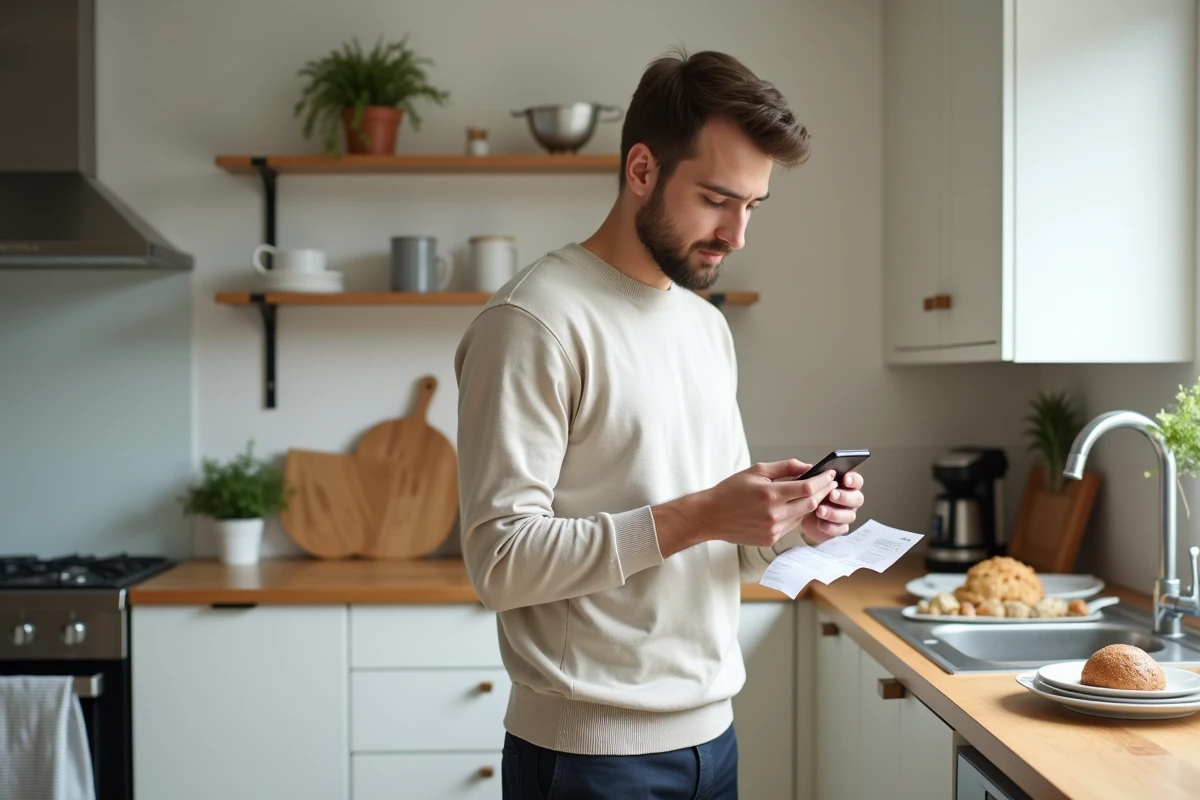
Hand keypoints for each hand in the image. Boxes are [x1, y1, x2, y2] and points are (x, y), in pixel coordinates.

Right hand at [699, 459, 837, 548]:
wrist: (710, 516)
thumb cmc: (731, 491)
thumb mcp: (756, 471)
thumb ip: (784, 467)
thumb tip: (807, 466)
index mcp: (770, 494)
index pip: (807, 487)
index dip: (823, 480)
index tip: (831, 474)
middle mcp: (774, 514)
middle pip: (811, 503)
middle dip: (823, 491)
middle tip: (830, 483)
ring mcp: (773, 530)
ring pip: (803, 515)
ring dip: (811, 504)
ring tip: (814, 493)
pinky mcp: (770, 539)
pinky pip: (791, 525)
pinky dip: (796, 514)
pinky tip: (794, 506)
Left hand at [800, 470, 865, 544]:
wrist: (801, 516)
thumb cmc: (809, 494)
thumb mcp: (807, 482)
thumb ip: (810, 474)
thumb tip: (809, 468)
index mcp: (845, 485)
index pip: (857, 480)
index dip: (853, 480)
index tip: (845, 479)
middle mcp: (850, 499)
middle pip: (857, 498)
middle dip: (845, 497)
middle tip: (832, 495)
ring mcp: (846, 514)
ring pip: (849, 515)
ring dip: (835, 513)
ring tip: (820, 511)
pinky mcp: (839, 528)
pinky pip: (840, 529)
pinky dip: (830, 526)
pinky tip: (820, 523)